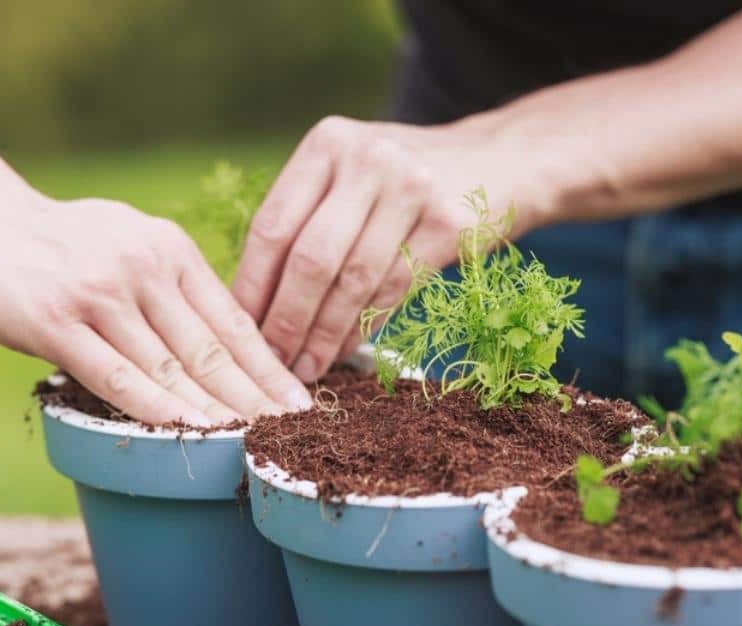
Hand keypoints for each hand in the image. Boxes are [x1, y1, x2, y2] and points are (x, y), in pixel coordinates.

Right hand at [0, 186, 312, 424]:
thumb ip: (169, 283)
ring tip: (255, 444)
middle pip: (213, 348)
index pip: (233, 320)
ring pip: (172, 366)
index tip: (303, 402)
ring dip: (217, 411)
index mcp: (171, 250)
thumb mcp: (128, 240)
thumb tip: (212, 331)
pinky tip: (188, 433)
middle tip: (298, 434)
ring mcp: (102, 295)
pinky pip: (116, 374)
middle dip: (259, 397)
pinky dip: (156, 407)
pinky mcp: (56, 322)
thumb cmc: (53, 239)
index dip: (270, 367)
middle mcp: (146, 268)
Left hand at [232, 115, 542, 382]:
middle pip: (309, 257)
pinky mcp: (449, 222)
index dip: (252, 285)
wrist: (504, 160)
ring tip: (306, 367)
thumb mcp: (353, 172)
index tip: (237, 329)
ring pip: (353, 280)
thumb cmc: (407, 179)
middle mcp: (367, 158)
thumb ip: (307, 216)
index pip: (273, 225)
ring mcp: (412, 188)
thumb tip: (252, 300)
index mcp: (328, 143)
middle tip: (270, 360)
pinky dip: (364, 327)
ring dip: (324, 334)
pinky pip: (394, 289)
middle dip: (285, 319)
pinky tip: (346, 349)